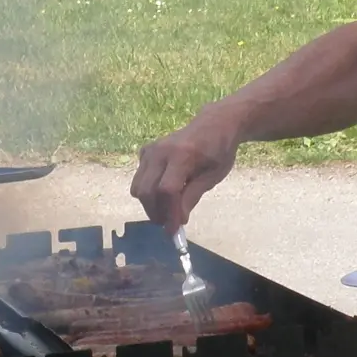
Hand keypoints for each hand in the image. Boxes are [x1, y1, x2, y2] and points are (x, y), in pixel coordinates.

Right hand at [131, 113, 241, 229]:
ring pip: (138, 187)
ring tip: (167, 210)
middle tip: (170, 224)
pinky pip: (139, 178)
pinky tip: (164, 192)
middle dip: (156, 212)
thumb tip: (178, 220)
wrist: (213, 124)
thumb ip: (192, 196)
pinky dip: (148, 191)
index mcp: (182, 155)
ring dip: (150, 204)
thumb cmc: (218, 151)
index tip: (174, 231)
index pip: (167, 190)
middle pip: (146, 190)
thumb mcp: (212, 176)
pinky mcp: (145, 152)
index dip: (169, 213)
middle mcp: (160, 151)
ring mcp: (150, 150)